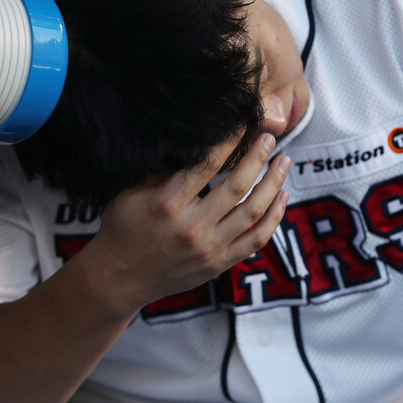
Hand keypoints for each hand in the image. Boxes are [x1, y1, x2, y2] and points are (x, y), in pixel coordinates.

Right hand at [82, 132, 290, 315]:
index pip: (208, 164)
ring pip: (253, 211)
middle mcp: (192, 227)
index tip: (244, 124)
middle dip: (258, 157)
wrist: (119, 278)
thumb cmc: (122, 229)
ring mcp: (208, 248)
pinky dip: (274, 218)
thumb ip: (159, 171)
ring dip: (273, 183)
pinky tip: (282, 198)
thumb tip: (192, 143)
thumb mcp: (129, 193)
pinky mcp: (218, 264)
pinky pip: (256, 240)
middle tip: (270, 139)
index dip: (230, 141)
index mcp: (168, 204)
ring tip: (283, 163)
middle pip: (238, 185)